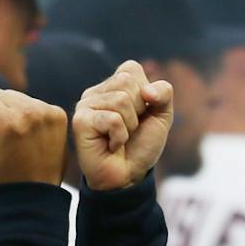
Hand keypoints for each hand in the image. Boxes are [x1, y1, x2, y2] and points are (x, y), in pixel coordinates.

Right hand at [0, 87, 67, 188]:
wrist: (33, 199)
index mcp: (5, 122)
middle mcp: (29, 112)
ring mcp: (47, 113)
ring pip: (16, 96)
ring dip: (10, 113)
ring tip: (13, 141)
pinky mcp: (59, 116)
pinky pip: (33, 103)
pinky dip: (27, 117)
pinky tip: (27, 139)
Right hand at [72, 61, 173, 191]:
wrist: (128, 177)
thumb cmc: (141, 146)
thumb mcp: (162, 116)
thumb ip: (164, 93)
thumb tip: (147, 92)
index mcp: (112, 86)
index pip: (131, 68)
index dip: (145, 93)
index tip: (139, 115)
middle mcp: (95, 92)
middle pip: (126, 82)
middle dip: (138, 110)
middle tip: (129, 129)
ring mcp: (85, 105)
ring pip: (120, 100)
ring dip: (129, 126)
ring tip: (120, 138)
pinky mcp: (80, 121)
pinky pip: (112, 119)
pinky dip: (120, 136)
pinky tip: (111, 146)